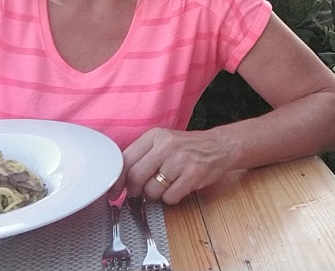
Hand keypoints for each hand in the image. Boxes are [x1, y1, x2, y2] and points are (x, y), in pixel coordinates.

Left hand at [111, 127, 234, 204]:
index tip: (114, 191)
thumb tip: (120, 180)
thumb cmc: (188, 147)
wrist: (219, 146)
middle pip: (135, 177)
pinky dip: (171, 198)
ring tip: (165, 185)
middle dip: (134, 190)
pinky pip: (170, 197)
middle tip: (140, 191)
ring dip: (155, 195)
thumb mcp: (163, 142)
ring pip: (152, 190)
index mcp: (154, 136)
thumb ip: (142, 156)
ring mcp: (180, 160)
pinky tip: (178, 187)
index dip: (117, 179)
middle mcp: (166, 146)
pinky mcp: (192, 175)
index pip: (126, 159)